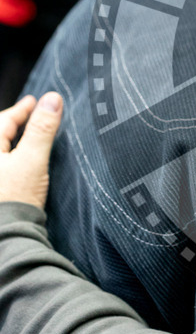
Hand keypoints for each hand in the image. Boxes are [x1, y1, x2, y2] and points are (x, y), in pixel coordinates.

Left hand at [0, 92, 62, 208]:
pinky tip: (20, 161)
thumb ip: (42, 129)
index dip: (21, 109)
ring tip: (26, 135)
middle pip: (0, 134)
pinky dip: (12, 157)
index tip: (33, 101)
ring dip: (13, 140)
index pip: (4, 120)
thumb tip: (53, 98)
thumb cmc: (15, 198)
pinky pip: (3, 165)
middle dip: (14, 123)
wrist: (8, 235)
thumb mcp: (32, 160)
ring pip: (1, 150)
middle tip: (30, 114)